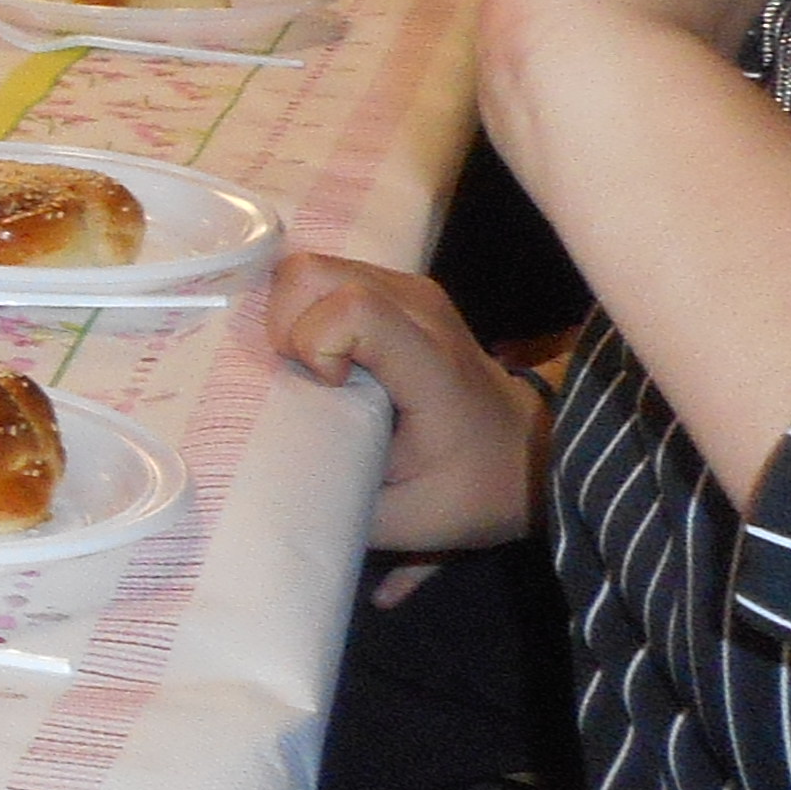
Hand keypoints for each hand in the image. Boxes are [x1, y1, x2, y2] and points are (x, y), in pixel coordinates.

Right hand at [266, 252, 545, 550]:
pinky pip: (326, 278)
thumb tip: (263, 489)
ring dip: (291, 318)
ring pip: (311, 269)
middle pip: (313, 274)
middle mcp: (420, 311)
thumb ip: (333, 502)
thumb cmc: (469, 489)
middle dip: (284, 326)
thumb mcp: (403, 520)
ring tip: (308, 370)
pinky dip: (305, 312)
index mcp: (430, 366)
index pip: (353, 310)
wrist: (527, 454)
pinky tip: (320, 356)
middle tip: (299, 379)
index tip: (327, 392)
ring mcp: (409, 291)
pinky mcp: (397, 289)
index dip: (313, 345)